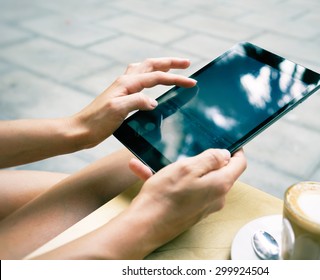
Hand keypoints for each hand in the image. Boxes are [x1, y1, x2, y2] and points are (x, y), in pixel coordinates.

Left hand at [71, 58, 195, 147]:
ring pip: (145, 69)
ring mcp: (122, 88)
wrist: (80, 130)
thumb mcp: (117, 111)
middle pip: (151, 65)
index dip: (176, 79)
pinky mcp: (121, 96)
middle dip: (171, 63)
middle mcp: (125, 82)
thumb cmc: (96, 122)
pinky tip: (151, 82)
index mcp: (127, 84)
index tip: (192, 83)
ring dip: (160, 66)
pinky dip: (150, 76)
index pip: (157, 77)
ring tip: (172, 67)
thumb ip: (136, 101)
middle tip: (187, 63)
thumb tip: (154, 101)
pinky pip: (139, 79)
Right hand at [126, 149, 246, 255]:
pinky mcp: (191, 212)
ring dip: (180, 170)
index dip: (235, 151)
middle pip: (218, 172)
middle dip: (203, 161)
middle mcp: (216, 197)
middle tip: (186, 153)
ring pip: (198, 181)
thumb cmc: (165, 196)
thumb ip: (211, 159)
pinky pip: (185, 191)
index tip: (228, 143)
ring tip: (158, 164)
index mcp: (220, 184)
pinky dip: (171, 182)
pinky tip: (146, 173)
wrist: (145, 226)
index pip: (239, 164)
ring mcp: (204, 206)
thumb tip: (226, 154)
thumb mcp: (188, 168)